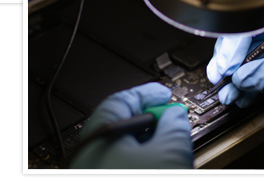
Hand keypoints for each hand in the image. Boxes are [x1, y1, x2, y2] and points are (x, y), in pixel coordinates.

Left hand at [70, 83, 192, 168]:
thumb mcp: (169, 152)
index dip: (148, 94)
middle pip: (121, 124)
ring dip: (147, 143)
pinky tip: (157, 165)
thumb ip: (175, 126)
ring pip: (121, 146)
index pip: (121, 99)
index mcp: (97, 135)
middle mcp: (88, 152)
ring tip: (170, 147)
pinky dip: (137, 159)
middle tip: (172, 121)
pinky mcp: (99, 176)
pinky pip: (118, 162)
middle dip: (150, 120)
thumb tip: (176, 114)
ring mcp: (92, 167)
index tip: (166, 94)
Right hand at [206, 0, 263, 107]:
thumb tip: (241, 78)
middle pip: (247, 38)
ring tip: (230, 95)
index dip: (233, 44)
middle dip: (232, 62)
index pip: (252, 21)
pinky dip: (252, 83)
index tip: (224, 66)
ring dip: (239, 77)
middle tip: (221, 81)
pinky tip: (243, 94)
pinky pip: (262, 69)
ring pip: (251, 56)